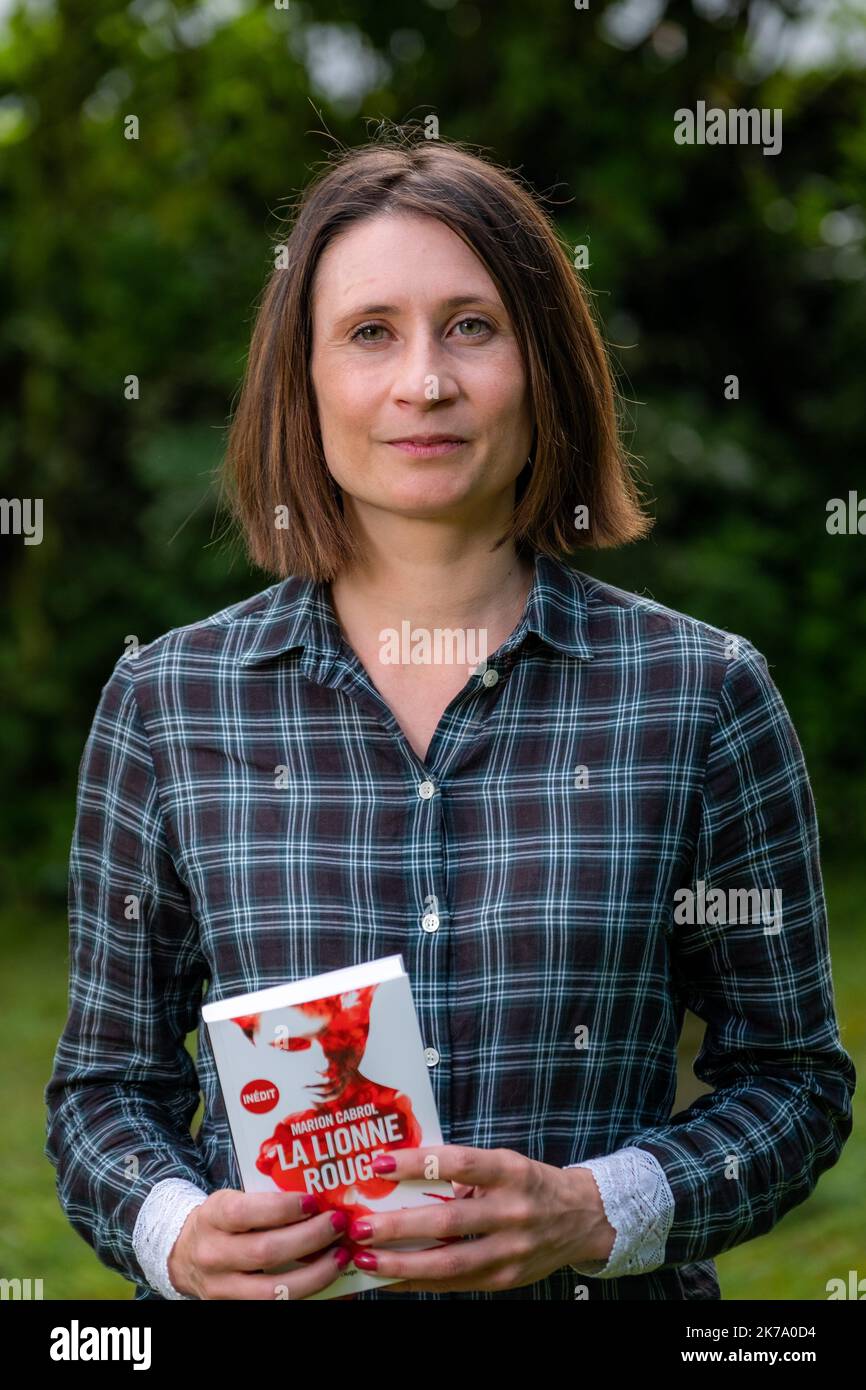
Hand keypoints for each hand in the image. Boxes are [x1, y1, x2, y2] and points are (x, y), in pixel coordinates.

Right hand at [167, 1189, 354, 1299]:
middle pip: (265, 1252)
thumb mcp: (233, 1201)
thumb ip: (266, 1201)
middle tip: (338, 1225)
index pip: (245, 1212)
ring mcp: (221, 1288)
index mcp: (213, 1218)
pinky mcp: (232, 1308)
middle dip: (309, 1239)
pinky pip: (273, 1307)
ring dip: (314, 1275)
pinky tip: (329, 1283)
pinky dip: (307, 1297)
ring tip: (340, 1257)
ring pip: (272, 1291)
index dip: (282, 1208)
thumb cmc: (221, 1223)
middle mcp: (213, 1255)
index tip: (313, 1201)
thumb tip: (320, 1200)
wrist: (185, 1256)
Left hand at [348, 1145, 614, 1293]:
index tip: (380, 1163)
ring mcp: (510, 1251)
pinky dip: (419, 1281)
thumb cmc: (529, 1184)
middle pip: (448, 1220)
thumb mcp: (503, 1164)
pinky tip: (390, 1278)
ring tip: (366, 1258)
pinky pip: (455, 1284)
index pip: (458, 1163)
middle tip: (359, 1225)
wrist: (581, 1218)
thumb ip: (461, 1172)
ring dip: (402, 1263)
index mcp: (509, 1172)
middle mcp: (512, 1211)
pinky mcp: (505, 1280)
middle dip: (398, 1226)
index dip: (418, 1163)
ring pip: (449, 1262)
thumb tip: (402, 1177)